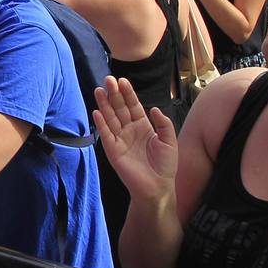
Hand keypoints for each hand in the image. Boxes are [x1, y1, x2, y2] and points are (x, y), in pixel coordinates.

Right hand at [92, 76, 176, 199]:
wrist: (158, 188)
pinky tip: (97, 112)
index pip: (133, 105)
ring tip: (98, 90)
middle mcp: (129, 130)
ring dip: (104, 105)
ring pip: (110, 118)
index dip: (128, 93)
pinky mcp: (113, 151)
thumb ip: (163, 124)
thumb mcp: (169, 141)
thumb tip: (154, 108)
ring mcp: (120, 140)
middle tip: (108, 80)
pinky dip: (101, 124)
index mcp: (143, 126)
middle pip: (119, 108)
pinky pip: (106, 135)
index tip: (122, 80)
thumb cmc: (165, 166)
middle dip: (114, 94)